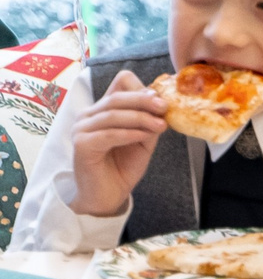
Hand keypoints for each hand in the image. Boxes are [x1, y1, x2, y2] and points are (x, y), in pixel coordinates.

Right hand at [68, 70, 167, 216]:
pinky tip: (145, 135)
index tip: (162, 98)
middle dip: (143, 101)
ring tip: (161, 125)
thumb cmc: (124, 166)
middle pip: (116, 97)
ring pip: (113, 114)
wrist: (109, 195)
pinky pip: (108, 134)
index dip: (140, 88)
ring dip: (140, 118)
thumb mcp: (143, 140)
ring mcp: (81, 129)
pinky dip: (129, 133)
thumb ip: (149, 122)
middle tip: (165, 107)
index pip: (119, 83)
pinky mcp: (81, 145)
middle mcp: (89, 116)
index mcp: (103, 110)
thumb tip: (162, 104)